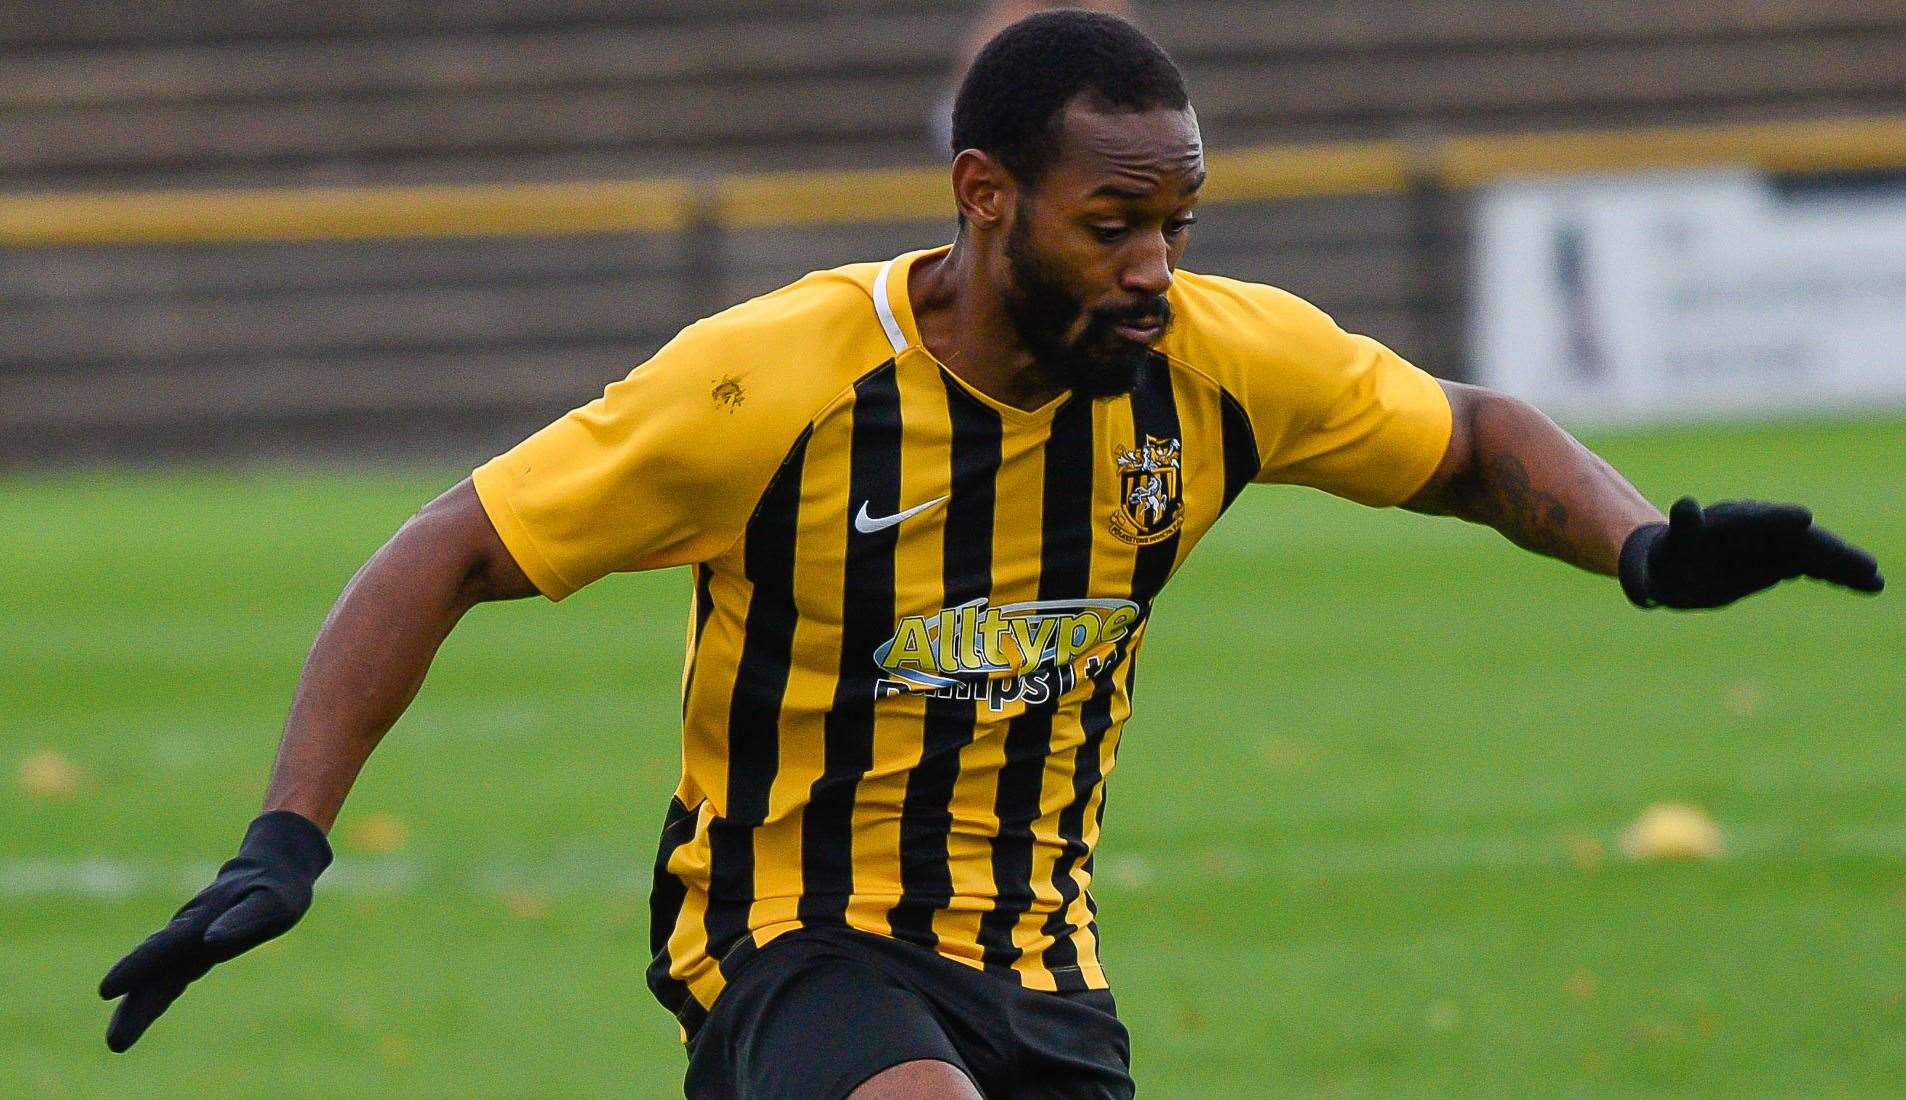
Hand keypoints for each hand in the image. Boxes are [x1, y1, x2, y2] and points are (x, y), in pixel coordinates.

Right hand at [99, 809, 330, 1051]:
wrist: (272, 869)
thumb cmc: (273, 888)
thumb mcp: (267, 902)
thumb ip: (241, 921)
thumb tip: (211, 942)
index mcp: (199, 921)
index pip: (162, 948)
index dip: (136, 968)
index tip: (106, 990)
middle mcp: (186, 933)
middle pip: (154, 974)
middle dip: (134, 1007)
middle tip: (114, 1042)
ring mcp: (188, 943)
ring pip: (158, 978)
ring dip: (137, 1007)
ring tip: (117, 1040)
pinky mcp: (196, 951)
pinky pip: (170, 977)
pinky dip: (154, 996)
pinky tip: (138, 1015)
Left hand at [1620, 497, 1884, 609]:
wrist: (1671, 566)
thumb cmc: (1665, 562)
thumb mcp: (1666, 553)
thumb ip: (1682, 530)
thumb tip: (1686, 505)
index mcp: (1729, 524)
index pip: (1757, 520)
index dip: (1779, 520)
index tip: (1804, 520)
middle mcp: (1758, 529)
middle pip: (1798, 538)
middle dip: (1829, 551)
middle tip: (1863, 566)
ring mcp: (1774, 544)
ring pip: (1815, 552)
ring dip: (1845, 564)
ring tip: (1875, 578)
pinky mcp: (1783, 561)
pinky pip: (1817, 567)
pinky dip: (1842, 574)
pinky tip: (1872, 583)